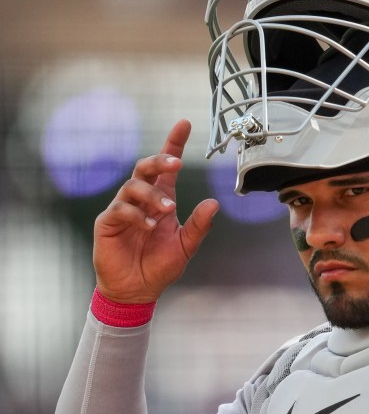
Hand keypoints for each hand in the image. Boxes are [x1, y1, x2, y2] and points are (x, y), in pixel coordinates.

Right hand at [94, 119, 219, 303]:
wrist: (137, 289)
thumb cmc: (159, 265)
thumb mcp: (186, 245)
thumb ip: (199, 225)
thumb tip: (214, 203)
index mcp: (161, 199)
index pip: (166, 168)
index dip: (173, 144)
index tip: (184, 124)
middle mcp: (141, 199)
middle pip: (145, 167)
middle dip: (159, 160)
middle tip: (176, 163)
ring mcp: (123, 209)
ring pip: (133, 186)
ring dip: (152, 194)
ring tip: (169, 209)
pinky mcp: (108, 223)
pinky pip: (120, 209)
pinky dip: (137, 214)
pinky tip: (150, 225)